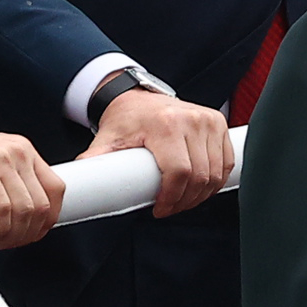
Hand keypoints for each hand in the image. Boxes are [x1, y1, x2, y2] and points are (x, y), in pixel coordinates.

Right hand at [0, 107, 63, 248]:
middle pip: (42, 205)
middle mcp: (17, 153)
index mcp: (23, 150)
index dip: (49, 218)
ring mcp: (1, 161)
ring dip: (11, 235)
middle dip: (28, 233)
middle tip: (9, 241)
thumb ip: (9, 184)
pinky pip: (2, 211)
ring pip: (25, 211)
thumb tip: (22, 220)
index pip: (56, 188)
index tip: (34, 232)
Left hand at [80, 89, 233, 218]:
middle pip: (200, 177)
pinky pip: (227, 162)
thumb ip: (95, 161)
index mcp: (165, 124)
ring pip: (215, 173)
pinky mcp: (218, 123)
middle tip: (169, 207)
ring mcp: (208, 120)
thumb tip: (79, 184)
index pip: (179, 172)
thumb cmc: (125, 120)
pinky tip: (200, 187)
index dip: (172, 198)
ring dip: (201, 194)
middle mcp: (191, 119)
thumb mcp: (108, 140)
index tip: (160, 209)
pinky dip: (216, 180)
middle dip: (185, 201)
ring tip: (182, 199)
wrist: (139, 98)